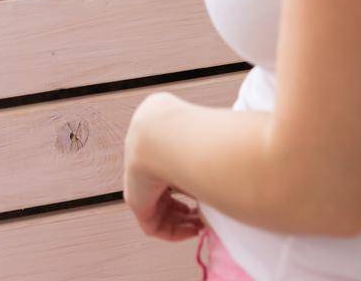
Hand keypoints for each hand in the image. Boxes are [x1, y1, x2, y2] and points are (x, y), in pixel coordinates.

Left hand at [123, 95, 205, 242]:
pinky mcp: (135, 200)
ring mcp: (137, 180)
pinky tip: (192, 230)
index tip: (208, 192)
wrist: (161, 132)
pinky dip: (174, 232)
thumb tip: (225, 172)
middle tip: (206, 215)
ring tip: (202, 225)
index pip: (170, 170)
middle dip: (187, 208)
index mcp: (157, 143)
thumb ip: (205, 155)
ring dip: (183, 222)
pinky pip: (153, 225)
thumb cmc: (188, 130)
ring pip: (159, 210)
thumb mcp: (198, 141)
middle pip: (164, 193)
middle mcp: (144, 161)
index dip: (191, 185)